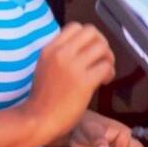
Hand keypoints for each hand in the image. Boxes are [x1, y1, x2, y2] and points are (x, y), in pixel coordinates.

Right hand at [23, 23, 115, 146]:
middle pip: (92, 32)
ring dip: (108, 58)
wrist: (38, 120)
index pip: (76, 26)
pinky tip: (103, 82)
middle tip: (101, 59)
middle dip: (101, 43)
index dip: (88, 37)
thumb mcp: (45, 67)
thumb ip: (59, 55)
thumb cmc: (42, 98)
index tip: (90, 50)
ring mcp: (73, 67)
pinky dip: (109, 73)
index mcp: (50, 49)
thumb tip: (81, 48)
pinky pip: (106, 67)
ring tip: (103, 72)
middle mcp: (61, 53)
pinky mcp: (84, 82)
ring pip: (102, 47)